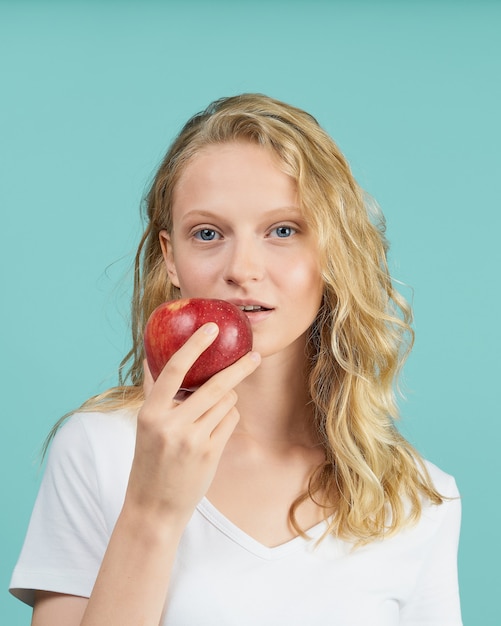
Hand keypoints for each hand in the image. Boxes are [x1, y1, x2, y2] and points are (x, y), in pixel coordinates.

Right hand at [125, 322, 260, 528]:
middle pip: (214, 385)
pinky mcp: (210, 453)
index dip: (194, 345)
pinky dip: (229, 417)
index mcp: (150, 412)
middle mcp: (171, 424)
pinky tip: (216, 427)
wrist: (154, 506)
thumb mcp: (145, 426)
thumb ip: (154, 393)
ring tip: (214, 410)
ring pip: (226, 403)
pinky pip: (230, 421)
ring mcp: (193, 440)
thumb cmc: (149, 460)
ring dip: (228, 399)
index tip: (211, 328)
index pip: (174, 370)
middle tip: (254, 355)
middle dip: (239, 368)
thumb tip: (154, 358)